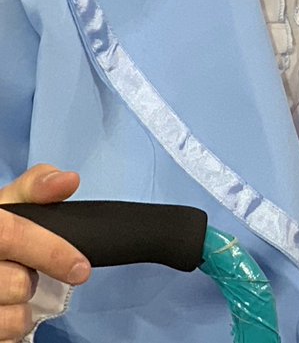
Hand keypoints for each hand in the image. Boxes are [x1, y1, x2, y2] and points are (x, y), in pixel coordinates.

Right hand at [0, 166, 89, 341]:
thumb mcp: (10, 204)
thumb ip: (38, 187)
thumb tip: (69, 180)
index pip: (11, 237)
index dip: (50, 252)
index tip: (81, 268)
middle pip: (17, 283)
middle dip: (31, 280)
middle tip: (23, 269)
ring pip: (15, 315)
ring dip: (24, 305)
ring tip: (10, 288)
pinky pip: (7, 334)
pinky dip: (14, 326)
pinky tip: (4, 309)